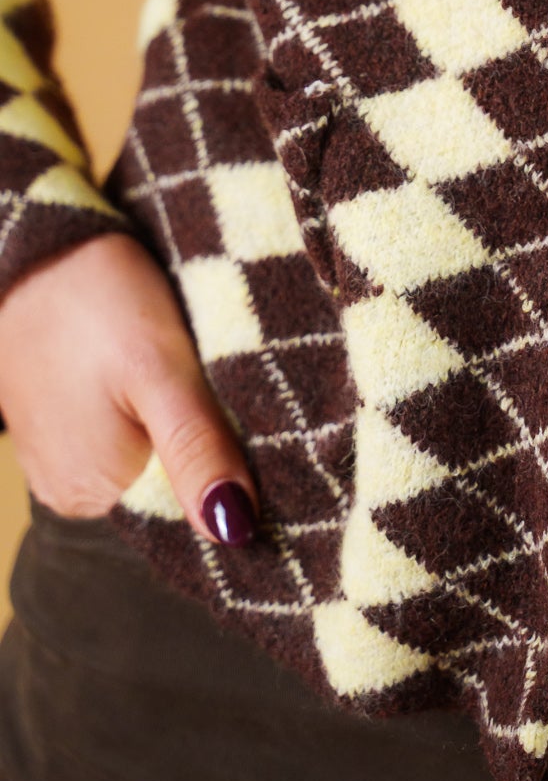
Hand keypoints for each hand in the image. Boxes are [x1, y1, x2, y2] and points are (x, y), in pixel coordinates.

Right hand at [0, 232, 258, 545]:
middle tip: (249, 403)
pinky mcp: (64, 427)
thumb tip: (232, 531)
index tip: (277, 448)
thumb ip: (195, 448)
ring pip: (153, 461)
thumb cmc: (97, 299)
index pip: (190, 517)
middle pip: (172, 489)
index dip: (238, 486)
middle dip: (215, 455)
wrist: (36, 248)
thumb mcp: (161, 368)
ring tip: (212, 385)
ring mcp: (64, 461)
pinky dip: (157, 415)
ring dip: (189, 432)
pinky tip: (174, 381)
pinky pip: (128, 438)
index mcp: (97, 493)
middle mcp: (74, 494)